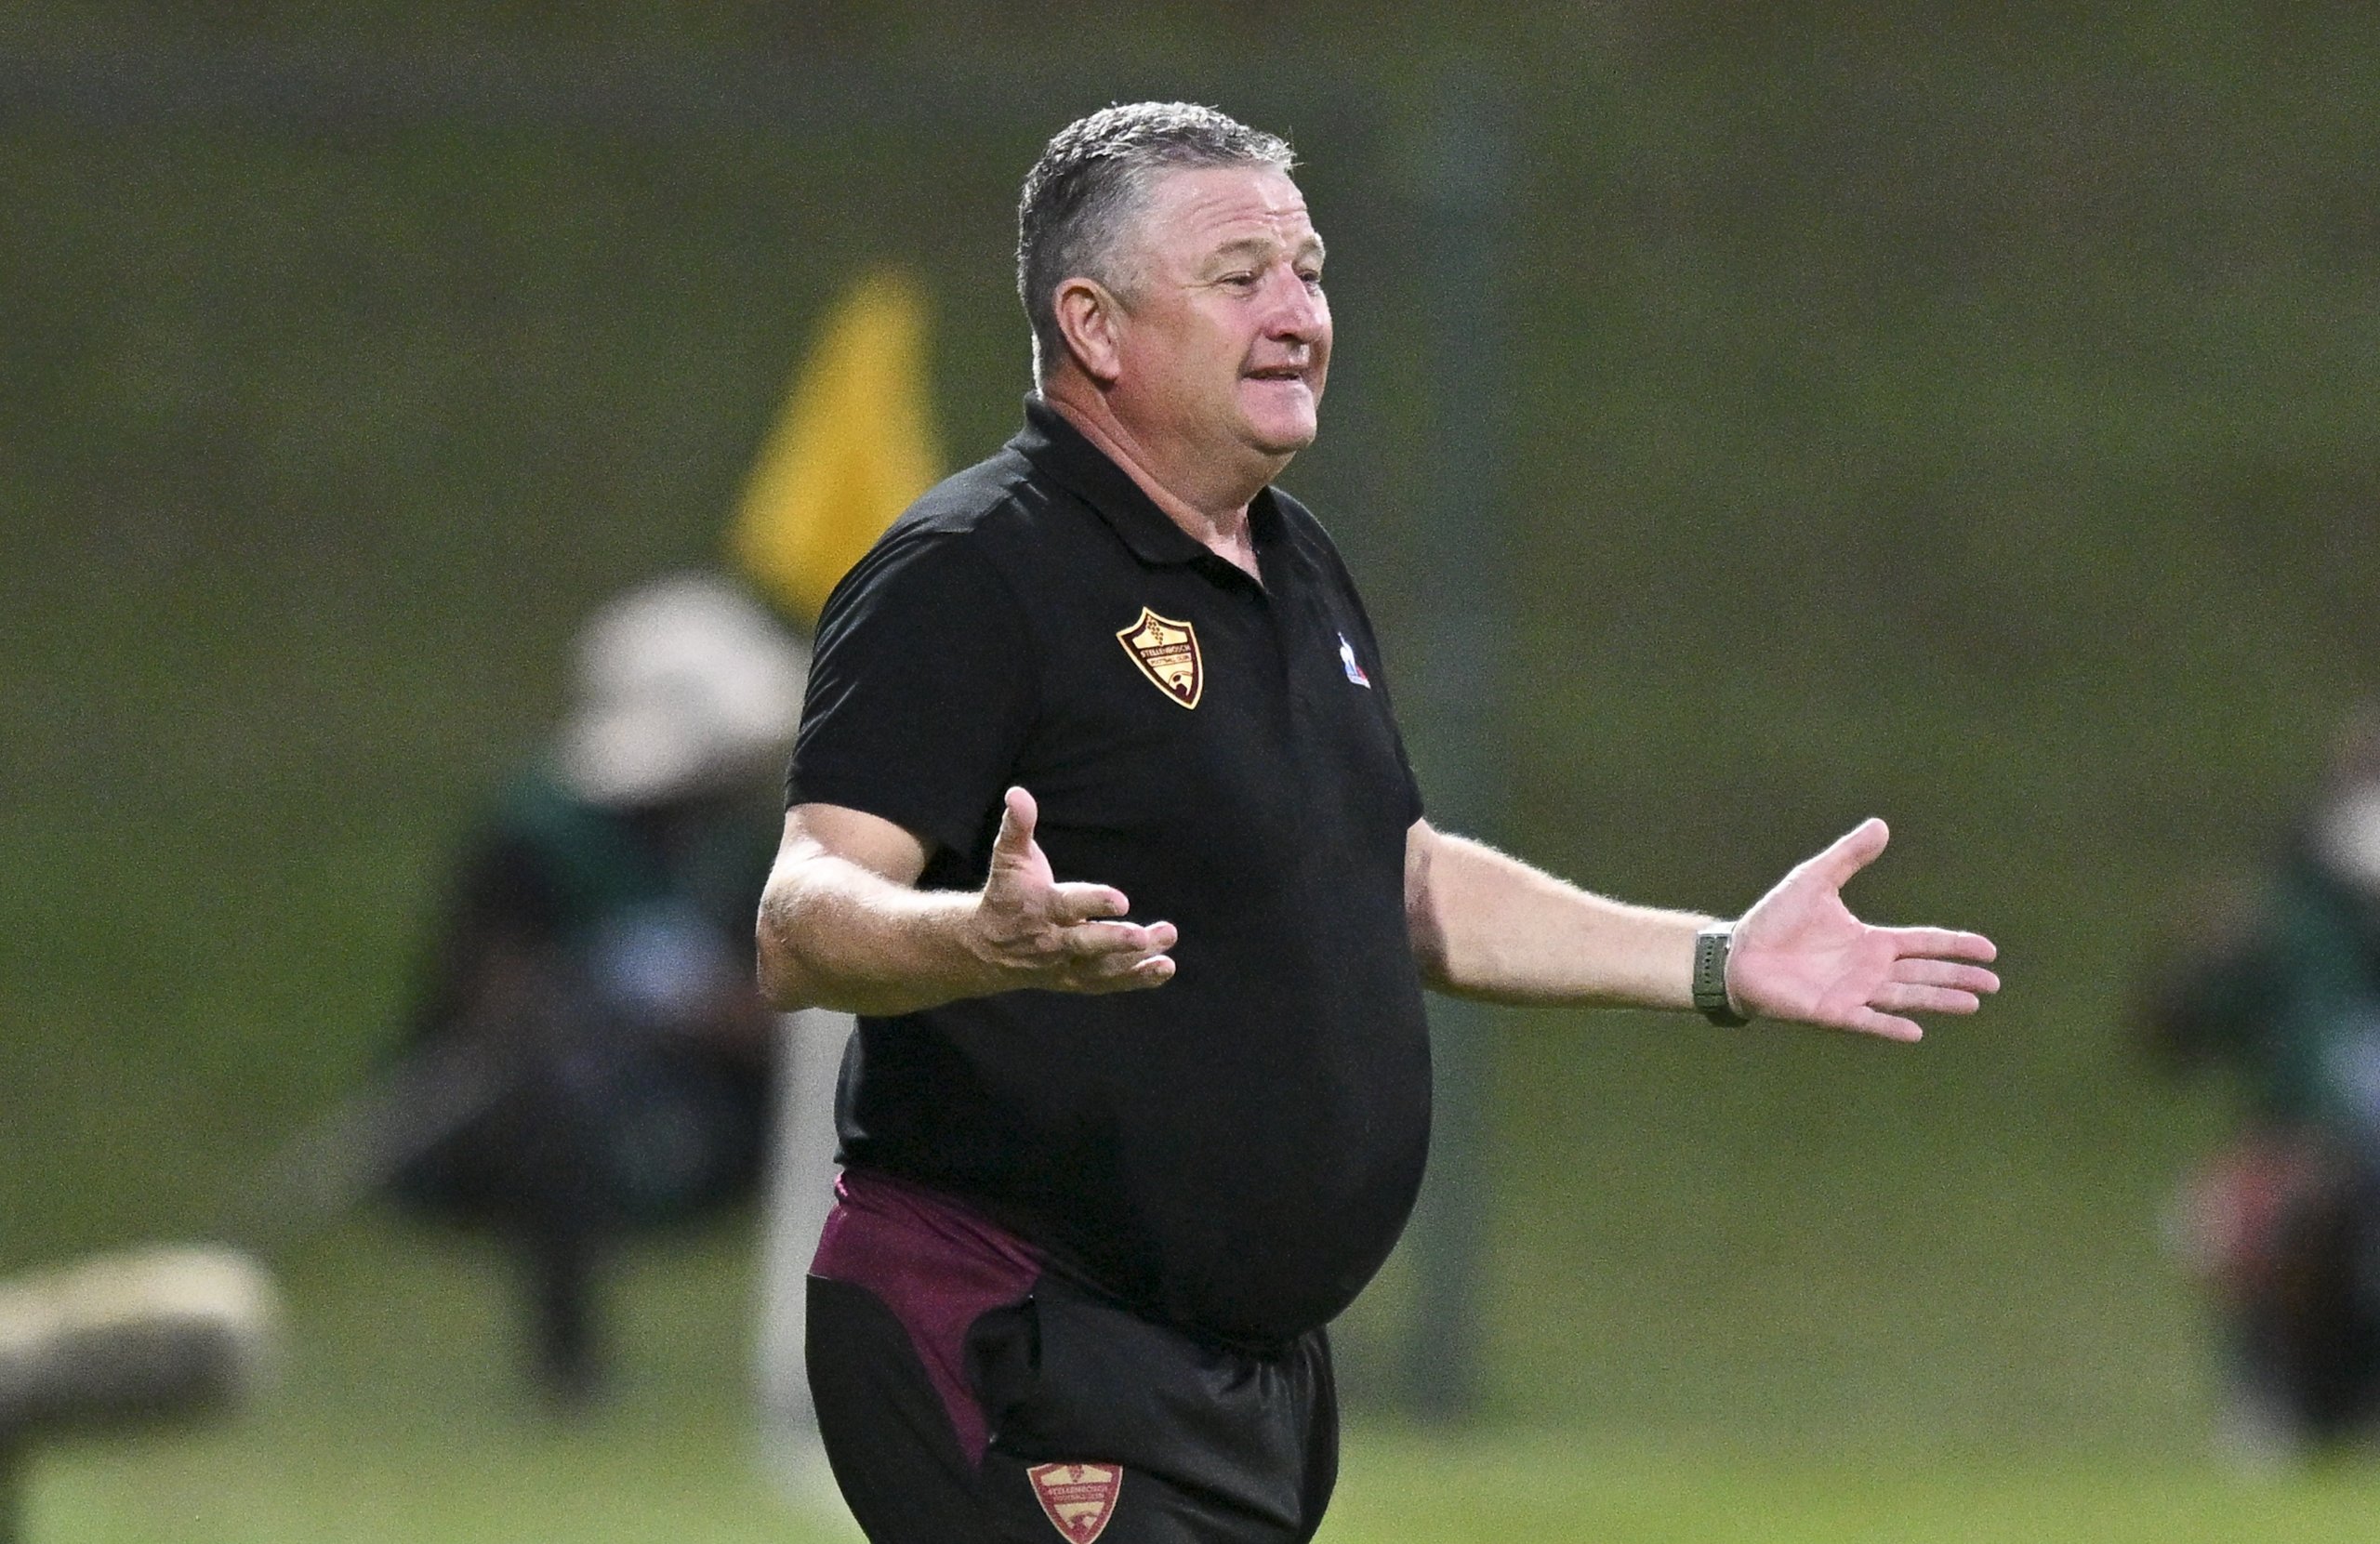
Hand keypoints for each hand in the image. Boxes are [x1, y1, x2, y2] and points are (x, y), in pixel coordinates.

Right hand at [969, 787, 1177, 993]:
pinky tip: (1165, 967)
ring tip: (1167, 950)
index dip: (1094, 903)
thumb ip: (1017, 827)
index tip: (1122, 901)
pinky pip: (1108, 983)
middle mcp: (1053, 941)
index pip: (1069, 906)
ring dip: (1135, 961)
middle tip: (1142, 936)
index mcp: (1040, 908)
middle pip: (1085, 944)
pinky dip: (1136, 978)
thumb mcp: (1009, 858)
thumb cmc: (1007, 894)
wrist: (986, 948)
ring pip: (1102, 967)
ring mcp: (1065, 965)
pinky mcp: (1075, 980)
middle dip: (1114, 942)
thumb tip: (1018, 793)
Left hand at [1726, 818, 1997, 1041]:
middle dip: (1958, 978)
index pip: (1923, 942)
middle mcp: (1869, 969)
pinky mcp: (1832, 1011)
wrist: (1738, 954)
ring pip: (1906, 996)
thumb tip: (1880, 824)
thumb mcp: (1815, 880)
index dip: (1955, 945)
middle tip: (1993, 984)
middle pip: (1924, 972)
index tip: (1989, 950)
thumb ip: (1848, 856)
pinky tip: (1916, 1031)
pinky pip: (1866, 1020)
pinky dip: (1889, 1026)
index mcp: (1871, 941)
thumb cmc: (1775, 920)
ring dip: (1937, 999)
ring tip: (1972, 1003)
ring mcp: (1853, 992)